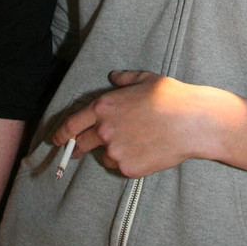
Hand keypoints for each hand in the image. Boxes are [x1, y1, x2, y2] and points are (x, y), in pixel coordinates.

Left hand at [52, 70, 212, 176]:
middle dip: (75, 148)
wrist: (191, 122)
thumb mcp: (144, 79)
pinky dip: (125, 161)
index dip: (60, 133)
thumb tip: (113, 77)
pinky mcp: (128, 168)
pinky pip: (120, 167)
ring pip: (103, 156)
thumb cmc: (169, 97)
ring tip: (131, 143)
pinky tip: (142, 151)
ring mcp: (115, 151)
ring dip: (109, 152)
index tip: (55, 139)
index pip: (72, 123)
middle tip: (74, 151)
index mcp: (104, 106)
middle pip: (81, 143)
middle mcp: (104, 129)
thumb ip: (123, 79)